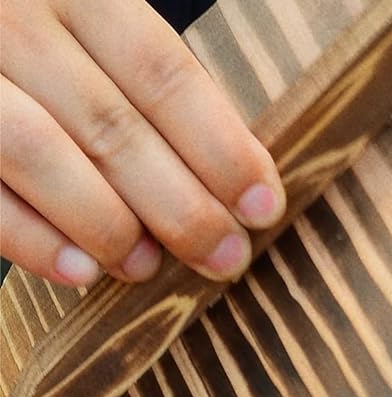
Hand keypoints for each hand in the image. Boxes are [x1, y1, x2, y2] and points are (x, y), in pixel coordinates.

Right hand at [1, 0, 282, 287]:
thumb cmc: (49, 47)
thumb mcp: (97, 30)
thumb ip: (155, 90)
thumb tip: (240, 184)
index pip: (160, 71)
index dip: (220, 147)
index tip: (263, 208)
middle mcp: (11, 16)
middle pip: (111, 125)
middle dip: (181, 207)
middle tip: (225, 257)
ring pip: (42, 155)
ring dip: (109, 226)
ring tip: (149, 266)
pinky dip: (33, 239)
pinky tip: (81, 272)